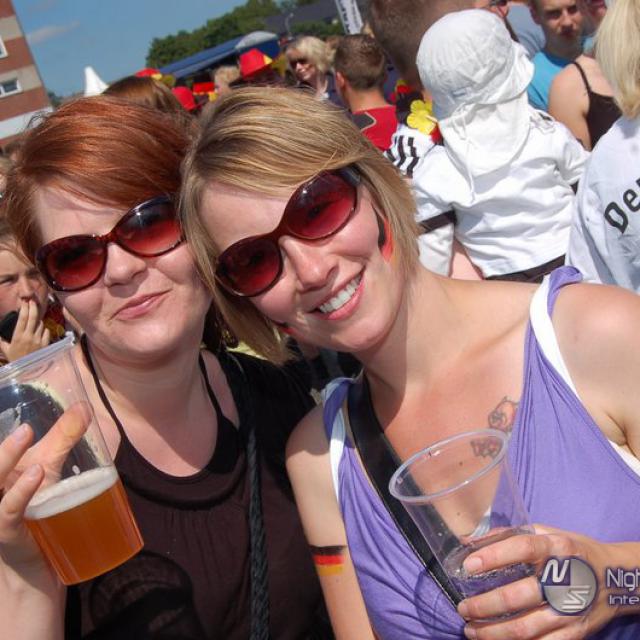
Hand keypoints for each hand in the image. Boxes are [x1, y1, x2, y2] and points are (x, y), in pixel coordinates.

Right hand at [0, 301, 50, 362]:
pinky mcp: (46, 344)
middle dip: (33, 307)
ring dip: (38, 321)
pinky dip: (44, 330)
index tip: (25, 302)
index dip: (24, 308)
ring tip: (34, 322)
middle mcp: (29, 336)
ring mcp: (39, 340)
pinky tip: (40, 332)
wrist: (27, 371)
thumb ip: (0, 340)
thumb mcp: (5, 349)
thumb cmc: (15, 359)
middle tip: (33, 301)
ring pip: (41, 324)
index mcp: (18, 336)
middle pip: (33, 317)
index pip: (22, 318)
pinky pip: (47, 332)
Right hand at [1, 404, 88, 573]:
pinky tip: (36, 475)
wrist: (35, 566)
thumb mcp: (47, 468)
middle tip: (25, 428)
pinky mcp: (5, 533)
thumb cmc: (35, 511)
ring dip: (4, 461)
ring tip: (27, 440)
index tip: (12, 409)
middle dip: (3, 450)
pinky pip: (7, 512)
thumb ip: (62, 437)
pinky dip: (19, 493)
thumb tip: (84, 406)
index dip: (5, 445)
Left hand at [457, 525, 619, 638]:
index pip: (523, 549)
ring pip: (525, 628)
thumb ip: (507, 535)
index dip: (493, 556)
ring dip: (492, 632)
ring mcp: (569, 610)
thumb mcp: (545, 532)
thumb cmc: (571, 551)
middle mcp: (564, 579)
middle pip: (517, 596)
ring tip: (471, 630)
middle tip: (463, 608)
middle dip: (483, 605)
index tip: (468, 566)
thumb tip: (467, 541)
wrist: (615, 577)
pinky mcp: (575, 632)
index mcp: (556, 548)